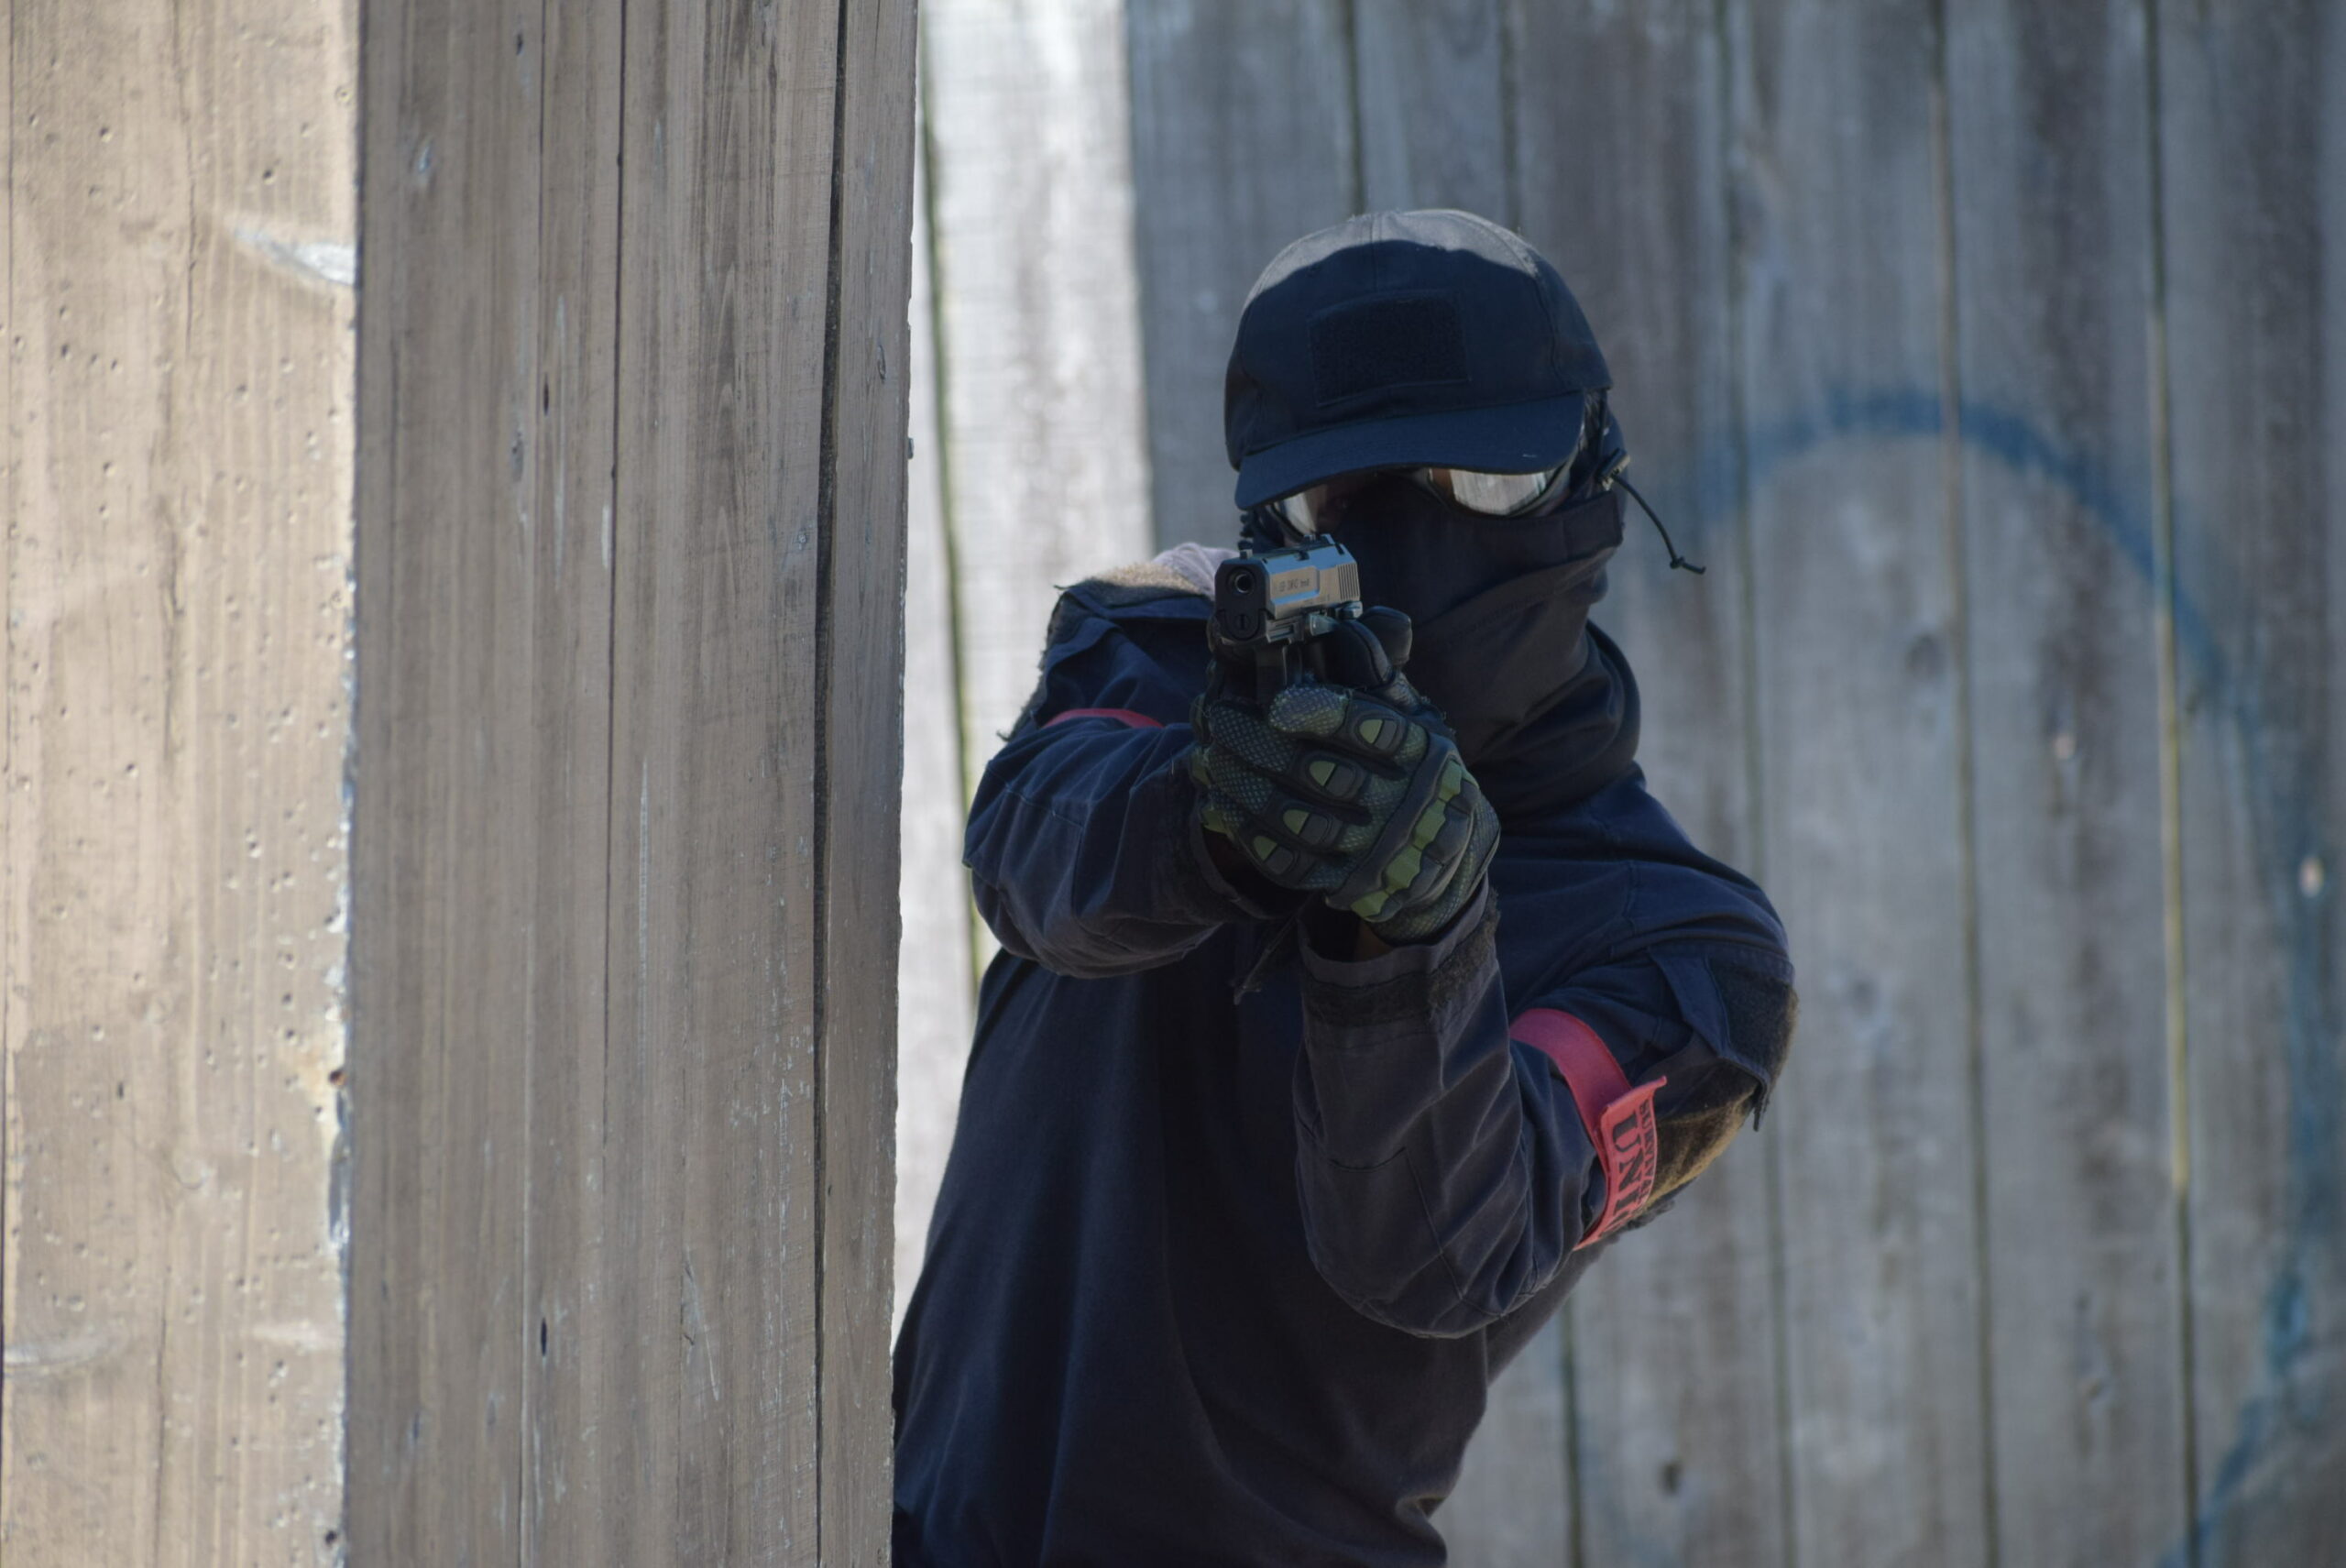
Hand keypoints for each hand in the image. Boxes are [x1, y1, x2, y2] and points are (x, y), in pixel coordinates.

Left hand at [1190, 643, 1498, 942]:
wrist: (1442, 855)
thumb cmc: (1412, 768)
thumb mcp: (1413, 718)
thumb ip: (1377, 676)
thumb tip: (1341, 626)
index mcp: (1418, 749)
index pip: (1372, 729)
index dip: (1321, 714)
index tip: (1276, 701)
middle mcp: (1402, 801)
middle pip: (1324, 774)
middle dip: (1262, 747)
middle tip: (1221, 721)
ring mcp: (1375, 848)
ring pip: (1301, 822)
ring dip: (1248, 791)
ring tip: (1213, 760)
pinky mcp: (1347, 883)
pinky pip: (1292, 864)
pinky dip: (1251, 835)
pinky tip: (1223, 804)